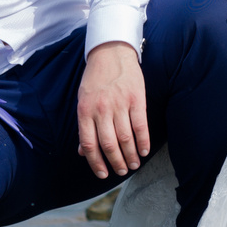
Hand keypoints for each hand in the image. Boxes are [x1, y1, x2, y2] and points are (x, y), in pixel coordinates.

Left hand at [75, 42, 149, 180]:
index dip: (96, 163)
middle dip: (115, 162)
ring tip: (133, 165)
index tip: (102, 174)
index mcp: (85, 111)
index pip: (89, 144)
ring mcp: (119, 104)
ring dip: (130, 155)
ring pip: (125, 138)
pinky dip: (143, 142)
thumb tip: (83, 152)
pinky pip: (140, 126)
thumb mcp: (83, 101)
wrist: (111, 52)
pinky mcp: (136, 99)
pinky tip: (143, 151)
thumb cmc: (95, 79)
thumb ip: (84, 126)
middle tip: (121, 171)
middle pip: (108, 144)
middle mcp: (101, 110)